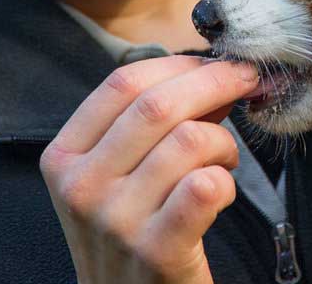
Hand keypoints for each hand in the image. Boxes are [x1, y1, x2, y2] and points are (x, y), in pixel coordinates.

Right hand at [39, 55, 259, 283]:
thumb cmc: (130, 230)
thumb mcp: (120, 174)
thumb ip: (157, 121)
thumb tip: (215, 69)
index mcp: (64, 156)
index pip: (122, 83)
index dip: (178, 63)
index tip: (214, 61)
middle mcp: (81, 186)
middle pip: (158, 104)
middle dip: (215, 82)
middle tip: (247, 81)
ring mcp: (115, 220)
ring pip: (191, 140)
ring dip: (224, 141)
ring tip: (224, 160)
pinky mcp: (155, 250)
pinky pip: (207, 185)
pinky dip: (227, 180)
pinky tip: (220, 191)